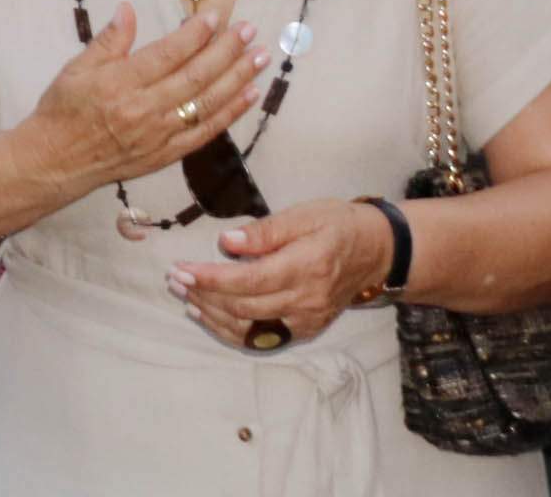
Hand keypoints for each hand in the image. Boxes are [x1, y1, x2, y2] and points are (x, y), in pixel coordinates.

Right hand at [21, 5, 262, 198]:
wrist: (56, 160)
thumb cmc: (63, 109)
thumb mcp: (76, 67)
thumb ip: (108, 41)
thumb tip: (128, 9)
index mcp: (119, 83)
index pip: (166, 54)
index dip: (194, 34)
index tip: (215, 16)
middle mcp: (143, 109)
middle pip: (194, 76)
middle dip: (226, 51)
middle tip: (249, 29)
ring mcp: (159, 134)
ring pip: (207, 103)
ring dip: (238, 78)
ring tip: (260, 56)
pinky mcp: (167, 154)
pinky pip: (206, 132)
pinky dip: (231, 113)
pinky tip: (250, 94)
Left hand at [172, 198, 387, 346]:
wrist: (376, 253)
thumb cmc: (337, 226)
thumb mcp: (303, 215)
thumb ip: (265, 231)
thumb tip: (228, 242)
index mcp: (305, 267)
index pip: (249, 280)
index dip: (211, 278)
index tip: (182, 269)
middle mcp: (306, 300)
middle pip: (244, 306)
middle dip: (204, 294)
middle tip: (174, 279)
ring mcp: (306, 319)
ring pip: (250, 326)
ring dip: (211, 313)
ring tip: (183, 295)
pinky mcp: (305, 329)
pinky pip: (262, 337)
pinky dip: (230, 330)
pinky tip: (207, 316)